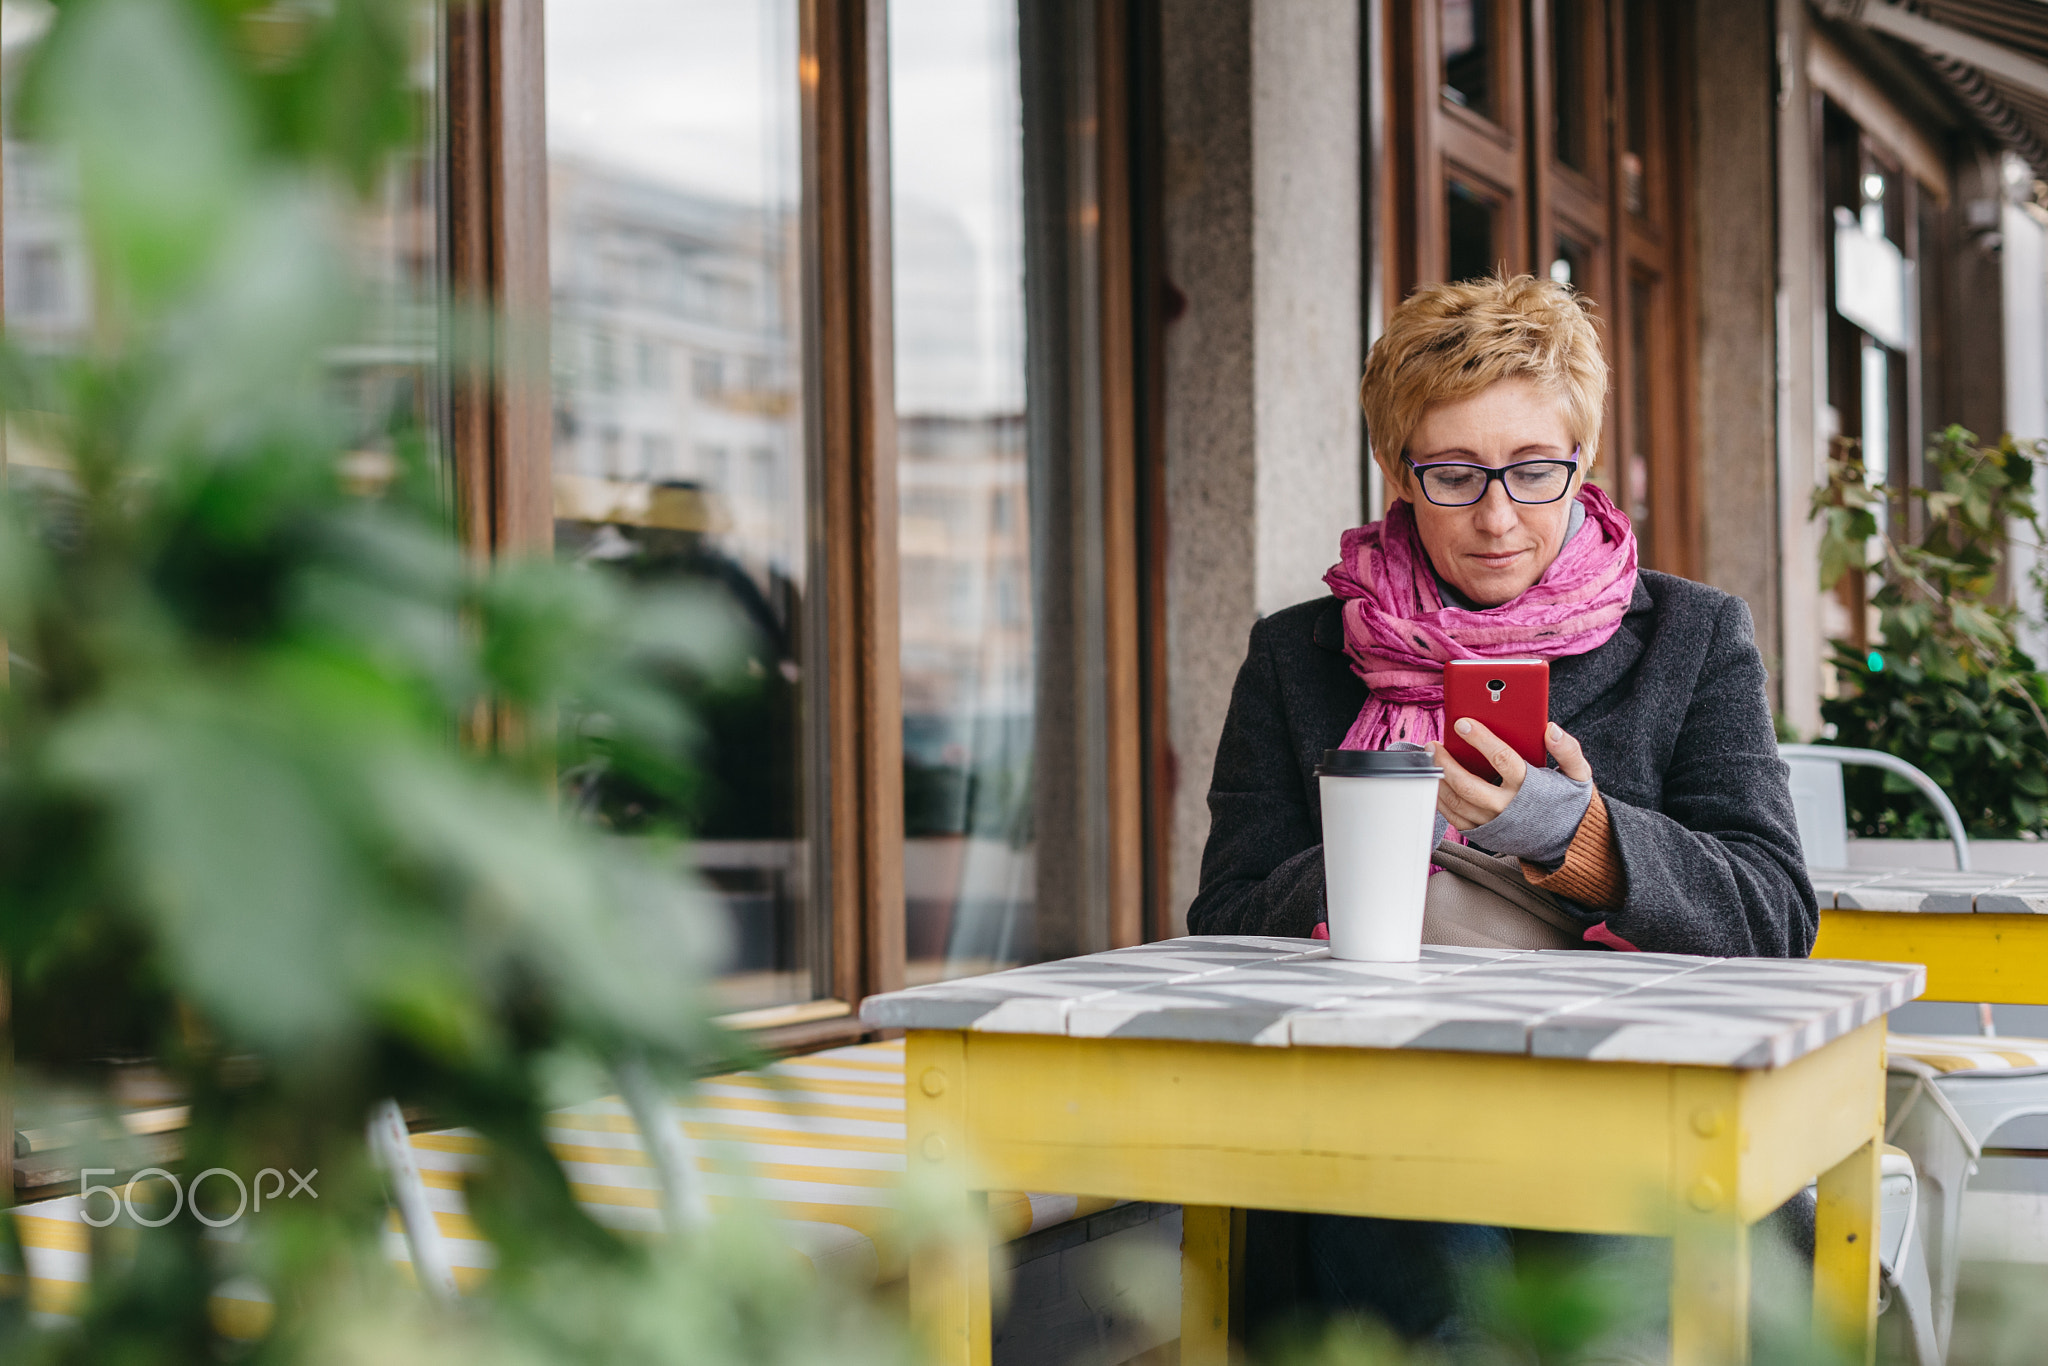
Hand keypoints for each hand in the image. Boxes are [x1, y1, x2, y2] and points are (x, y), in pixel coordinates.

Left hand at [1428, 720, 1592, 830]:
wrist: (1565, 840)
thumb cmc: (1566, 801)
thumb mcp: (1577, 774)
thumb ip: (1567, 750)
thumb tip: (1551, 729)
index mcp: (1529, 788)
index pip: (1502, 759)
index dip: (1481, 739)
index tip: (1463, 723)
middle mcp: (1508, 807)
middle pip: (1469, 784)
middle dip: (1447, 762)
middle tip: (1434, 744)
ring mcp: (1493, 822)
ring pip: (1457, 802)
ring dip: (1439, 779)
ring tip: (1431, 758)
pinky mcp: (1483, 834)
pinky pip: (1454, 818)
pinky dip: (1441, 799)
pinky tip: (1435, 780)